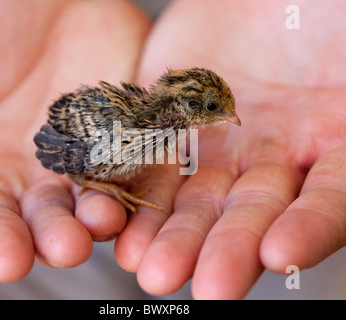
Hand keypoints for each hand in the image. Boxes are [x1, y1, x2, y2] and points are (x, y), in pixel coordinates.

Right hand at [0, 0, 148, 279]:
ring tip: (70, 244)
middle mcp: (5, 169)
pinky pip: (110, 181)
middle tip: (10, 261)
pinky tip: (106, 214)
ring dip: (63, 232)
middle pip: (4, 220)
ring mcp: (60, 162)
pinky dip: (109, 200)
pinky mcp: (106, 147)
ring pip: (60, 210)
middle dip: (6, 241)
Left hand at [113, 0, 345, 298]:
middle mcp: (273, 155)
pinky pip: (151, 152)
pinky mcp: (171, 116)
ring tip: (143, 265)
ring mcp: (219, 138)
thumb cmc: (329, 11)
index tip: (279, 255)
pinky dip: (136, 182)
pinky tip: (114, 211)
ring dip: (169, 232)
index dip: (308, 230)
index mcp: (332, 146)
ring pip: (193, 194)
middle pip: (248, 211)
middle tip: (199, 284)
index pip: (327, 201)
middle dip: (223, 247)